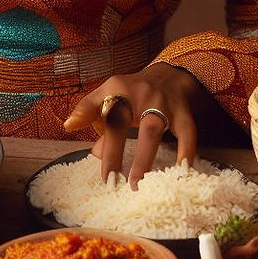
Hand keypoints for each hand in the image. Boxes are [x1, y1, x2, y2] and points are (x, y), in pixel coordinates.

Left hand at [63, 63, 210, 188]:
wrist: (169, 75)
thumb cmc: (132, 90)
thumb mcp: (107, 91)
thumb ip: (88, 108)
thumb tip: (68, 126)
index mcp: (119, 90)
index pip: (107, 118)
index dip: (104, 147)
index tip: (104, 176)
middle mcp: (141, 95)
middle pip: (124, 123)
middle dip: (117, 153)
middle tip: (113, 183)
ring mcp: (164, 104)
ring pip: (154, 129)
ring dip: (145, 157)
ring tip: (138, 183)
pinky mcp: (184, 113)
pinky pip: (188, 133)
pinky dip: (187, 152)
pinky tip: (183, 171)